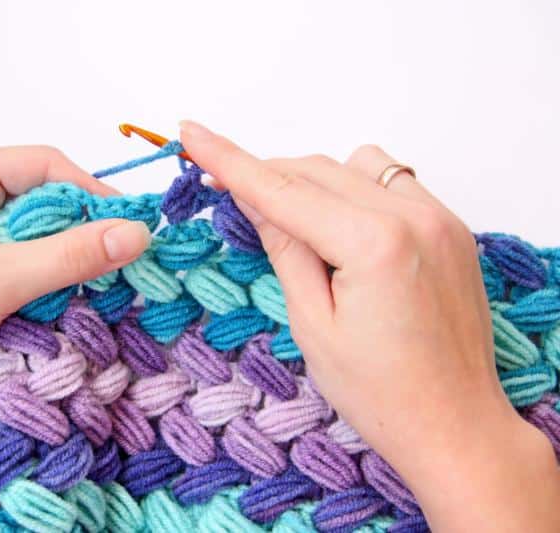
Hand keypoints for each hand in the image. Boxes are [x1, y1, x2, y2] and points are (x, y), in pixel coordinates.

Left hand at [0, 146, 149, 530]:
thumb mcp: (3, 279)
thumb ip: (73, 254)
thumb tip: (139, 232)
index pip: (42, 163)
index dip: (91, 190)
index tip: (131, 224)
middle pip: (37, 193)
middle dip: (77, 223)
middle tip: (118, 252)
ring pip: (28, 224)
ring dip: (60, 248)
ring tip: (93, 272)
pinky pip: (13, 249)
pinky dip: (39, 266)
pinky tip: (59, 286)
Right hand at [179, 120, 559, 531]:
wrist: (456, 426)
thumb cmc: (381, 393)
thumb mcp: (314, 324)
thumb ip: (285, 248)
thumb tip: (254, 196)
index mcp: (375, 244)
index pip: (283, 190)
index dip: (229, 160)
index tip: (192, 133)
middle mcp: (414, 216)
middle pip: (317, 171)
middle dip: (267, 177)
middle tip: (226, 193)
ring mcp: (440, 218)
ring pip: (354, 166)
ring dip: (312, 182)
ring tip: (292, 225)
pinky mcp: (451, 227)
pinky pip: (391, 182)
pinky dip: (354, 190)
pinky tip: (342, 229)